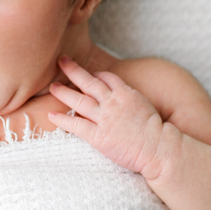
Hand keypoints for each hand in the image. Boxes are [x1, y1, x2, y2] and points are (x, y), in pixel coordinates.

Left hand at [47, 55, 175, 177]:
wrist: (159, 148)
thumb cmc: (158, 133)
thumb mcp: (146, 108)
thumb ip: (133, 102)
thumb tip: (127, 102)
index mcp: (127, 94)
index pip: (108, 77)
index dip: (97, 74)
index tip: (90, 74)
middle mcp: (113, 102)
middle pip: (89, 82)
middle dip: (74, 70)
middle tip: (61, 61)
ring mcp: (104, 118)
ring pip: (79, 100)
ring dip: (63, 92)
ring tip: (52, 86)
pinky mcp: (98, 136)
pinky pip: (76, 124)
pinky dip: (62, 119)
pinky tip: (51, 115)